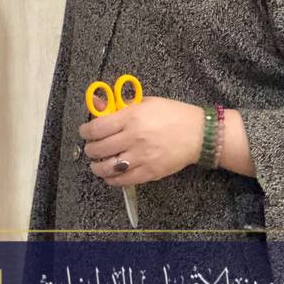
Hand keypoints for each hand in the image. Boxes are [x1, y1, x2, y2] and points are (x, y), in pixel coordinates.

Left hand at [78, 96, 204, 186]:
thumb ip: (119, 105)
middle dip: (90, 150)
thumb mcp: (145, 103)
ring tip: (97, 164)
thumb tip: (97, 104)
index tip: (84, 133)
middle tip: (91, 148)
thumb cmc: (171, 114)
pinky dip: (112, 179)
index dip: (85, 132)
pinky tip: (110, 175)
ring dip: (97, 167)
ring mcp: (141, 157)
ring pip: (108, 167)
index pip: (96, 128)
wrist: (199, 134)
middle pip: (99, 149)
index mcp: (131, 117)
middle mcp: (133, 138)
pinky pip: (124, 180)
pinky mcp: (150, 172)